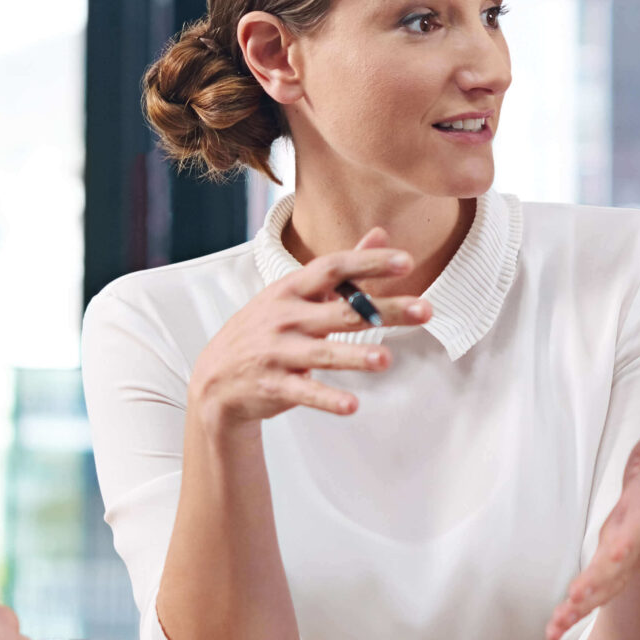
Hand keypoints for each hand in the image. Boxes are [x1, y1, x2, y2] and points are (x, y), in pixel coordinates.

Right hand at [187, 227, 429, 432]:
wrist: (215, 377)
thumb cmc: (266, 328)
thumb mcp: (294, 293)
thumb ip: (341, 269)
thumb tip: (380, 234)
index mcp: (292, 289)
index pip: (334, 268)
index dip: (368, 263)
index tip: (405, 261)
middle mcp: (285, 317)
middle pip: (341, 312)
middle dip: (384, 310)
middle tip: (424, 310)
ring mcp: (278, 352)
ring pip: (321, 353)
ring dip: (354, 357)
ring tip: (385, 360)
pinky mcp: (274, 385)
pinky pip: (304, 392)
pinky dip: (328, 399)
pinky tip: (352, 405)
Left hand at [545, 407, 639, 639]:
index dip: (631, 539)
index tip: (616, 551)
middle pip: (623, 565)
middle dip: (603, 580)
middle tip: (580, 596)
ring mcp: (625, 564)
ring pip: (607, 587)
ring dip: (583, 604)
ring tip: (558, 622)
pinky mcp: (608, 576)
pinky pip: (592, 596)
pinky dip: (571, 613)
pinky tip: (552, 628)